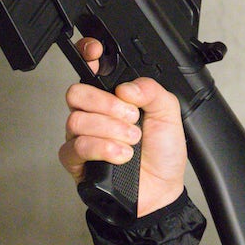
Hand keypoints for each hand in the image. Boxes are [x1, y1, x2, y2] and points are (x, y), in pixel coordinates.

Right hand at [59, 37, 187, 216]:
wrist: (161, 192)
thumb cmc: (162, 154)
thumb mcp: (169, 114)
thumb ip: (152, 91)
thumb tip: (125, 87)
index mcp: (114, 97)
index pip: (90, 68)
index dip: (86, 55)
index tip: (95, 53)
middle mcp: (95, 113)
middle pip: (76, 92)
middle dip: (105, 104)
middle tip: (131, 118)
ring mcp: (83, 136)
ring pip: (76, 120)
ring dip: (110, 130)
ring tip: (132, 142)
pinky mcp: (77, 161)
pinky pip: (75, 147)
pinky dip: (102, 149)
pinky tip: (120, 156)